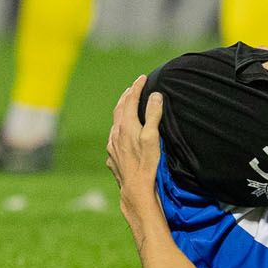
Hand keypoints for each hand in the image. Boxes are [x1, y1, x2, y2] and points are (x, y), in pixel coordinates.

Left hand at [106, 76, 162, 220]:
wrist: (135, 191)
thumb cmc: (147, 164)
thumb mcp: (153, 137)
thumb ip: (153, 115)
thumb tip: (155, 95)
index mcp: (126, 126)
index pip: (130, 100)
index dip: (137, 87)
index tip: (143, 77)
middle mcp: (116, 134)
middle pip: (119, 109)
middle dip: (127, 96)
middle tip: (133, 87)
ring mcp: (112, 147)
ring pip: (115, 123)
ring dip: (122, 111)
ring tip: (127, 106)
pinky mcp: (112, 158)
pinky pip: (114, 137)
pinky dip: (119, 127)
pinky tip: (122, 133)